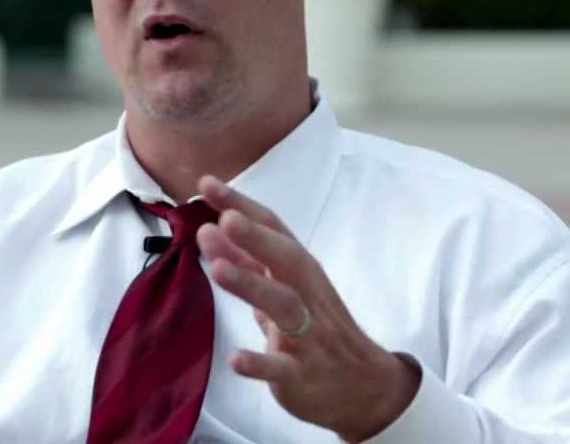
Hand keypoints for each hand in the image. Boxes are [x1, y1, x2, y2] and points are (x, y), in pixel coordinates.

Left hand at [194, 176, 420, 442]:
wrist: (361, 386)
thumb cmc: (315, 326)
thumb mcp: (282, 288)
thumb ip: (245, 261)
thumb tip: (210, 228)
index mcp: (300, 270)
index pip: (273, 229)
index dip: (242, 205)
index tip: (207, 183)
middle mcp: (306, 295)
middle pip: (285, 260)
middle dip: (256, 238)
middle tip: (225, 218)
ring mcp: (306, 334)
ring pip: (282, 305)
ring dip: (251, 285)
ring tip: (217, 269)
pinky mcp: (301, 374)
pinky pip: (281, 367)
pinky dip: (259, 363)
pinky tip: (236, 358)